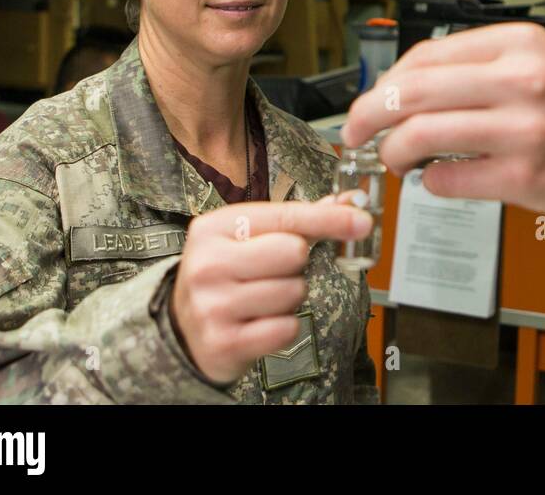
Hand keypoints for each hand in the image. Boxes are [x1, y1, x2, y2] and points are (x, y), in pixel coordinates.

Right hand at [168, 197, 372, 384]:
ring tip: (263, 298)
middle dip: (296, 265)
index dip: (330, 219)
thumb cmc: (226, 275)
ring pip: (293, 292)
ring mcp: (213, 305)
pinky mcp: (224, 342)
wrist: (183, 329)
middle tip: (273, 272)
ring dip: (290, 297)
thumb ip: (300, 219)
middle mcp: (208, 264)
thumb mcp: (249, 238)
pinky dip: (284, 326)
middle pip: (294, 252)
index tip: (361, 221)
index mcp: (214, 228)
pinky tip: (261, 322)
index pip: (286, 217)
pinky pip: (286, 328)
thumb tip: (351, 201)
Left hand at [341, 23, 544, 241]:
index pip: (424, 55)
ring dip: (393, 153)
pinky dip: (432, 182)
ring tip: (395, 161)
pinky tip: (440, 179)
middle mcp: (521, 78)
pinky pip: (450, 179)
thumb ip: (483, 69)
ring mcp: (524, 128)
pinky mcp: (526, 176)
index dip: (383, 82)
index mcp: (521, 43)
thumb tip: (410, 88)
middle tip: (354, 132)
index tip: (370, 100)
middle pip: (410, 91)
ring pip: (421, 136)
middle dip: (366, 114)